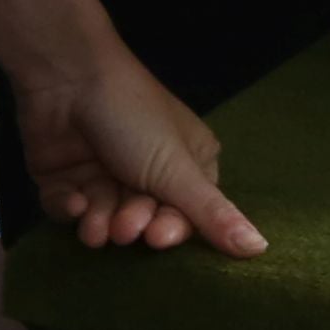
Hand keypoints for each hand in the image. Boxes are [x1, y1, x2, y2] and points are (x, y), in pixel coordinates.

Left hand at [0, 30, 266, 257]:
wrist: (67, 79)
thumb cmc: (134, 120)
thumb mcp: (177, 168)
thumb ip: (214, 214)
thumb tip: (262, 249)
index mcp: (186, 161)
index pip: (188, 213)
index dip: (173, 229)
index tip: (157, 238)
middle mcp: (148, 169)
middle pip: (146, 219)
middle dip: (133, 224)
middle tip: (124, 226)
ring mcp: (104, 173)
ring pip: (106, 219)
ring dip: (100, 223)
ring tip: (95, 222)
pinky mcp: (66, 177)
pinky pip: (70, 209)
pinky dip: (69, 208)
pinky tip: (72, 198)